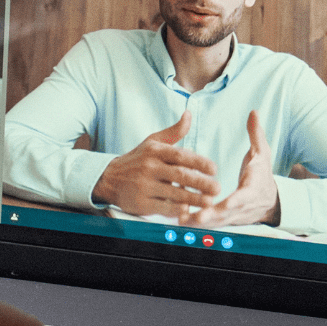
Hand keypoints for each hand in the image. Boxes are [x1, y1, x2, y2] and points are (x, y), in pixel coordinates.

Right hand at [90, 112, 221, 219]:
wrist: (109, 179)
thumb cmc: (137, 159)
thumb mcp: (153, 142)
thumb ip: (174, 132)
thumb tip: (188, 114)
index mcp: (155, 151)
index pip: (180, 155)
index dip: (199, 162)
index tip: (214, 169)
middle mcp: (149, 167)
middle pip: (179, 175)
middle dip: (200, 182)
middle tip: (218, 188)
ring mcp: (144, 186)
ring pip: (173, 193)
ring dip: (193, 199)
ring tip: (210, 202)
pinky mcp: (140, 203)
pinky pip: (162, 207)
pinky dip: (176, 210)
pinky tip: (188, 211)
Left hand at [191, 111, 279, 226]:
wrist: (270, 200)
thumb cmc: (262, 173)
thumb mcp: (262, 153)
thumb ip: (256, 134)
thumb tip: (254, 112)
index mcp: (253, 189)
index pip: (244, 197)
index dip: (234, 202)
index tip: (222, 203)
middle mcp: (244, 206)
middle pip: (227, 214)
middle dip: (210, 216)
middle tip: (193, 217)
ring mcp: (235, 216)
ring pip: (217, 222)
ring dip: (199, 222)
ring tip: (180, 219)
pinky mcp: (226, 220)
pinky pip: (212, 224)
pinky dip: (197, 223)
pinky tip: (181, 218)